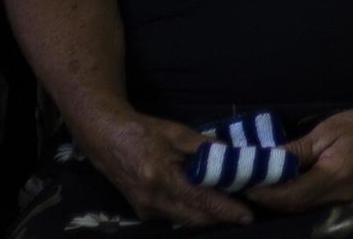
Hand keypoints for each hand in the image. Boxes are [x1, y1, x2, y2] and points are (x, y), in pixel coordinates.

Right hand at [69, 108, 252, 227]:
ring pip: (185, 220)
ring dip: (207, 216)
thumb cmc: (142, 132)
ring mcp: (146, 209)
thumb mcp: (176, 133)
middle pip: (195, 218)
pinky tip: (204, 203)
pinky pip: (174, 217)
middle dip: (220, 217)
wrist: (106, 138)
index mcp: (162, 178)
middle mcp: (153, 200)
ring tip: (229, 206)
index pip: (201, 200)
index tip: (247, 215)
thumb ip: (204, 146)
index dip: (226, 210)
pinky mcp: (142, 211)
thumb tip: (232, 154)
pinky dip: (191, 212)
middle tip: (244, 212)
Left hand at [248, 103, 352, 214]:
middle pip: (296, 207)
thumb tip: (266, 161)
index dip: (265, 193)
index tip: (244, 184)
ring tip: (263, 185)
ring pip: (307, 209)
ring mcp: (349, 202)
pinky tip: (289, 186)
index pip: (291, 195)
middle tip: (247, 185)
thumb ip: (296, 150)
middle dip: (270, 200)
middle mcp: (342, 197)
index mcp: (335, 176)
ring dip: (284, 200)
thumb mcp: (326, 130)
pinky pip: (319, 204)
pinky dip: (301, 198)